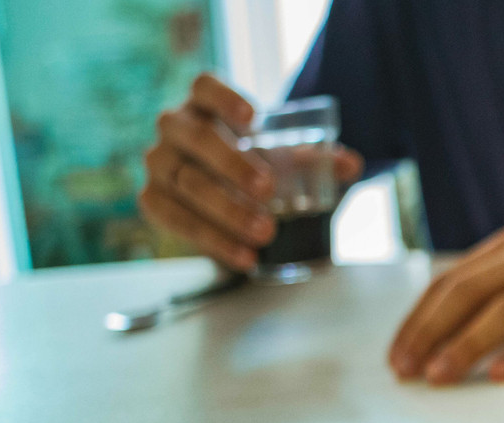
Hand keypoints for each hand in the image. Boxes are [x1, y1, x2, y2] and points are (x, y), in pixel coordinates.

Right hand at [139, 73, 363, 270]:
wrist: (223, 196)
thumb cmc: (255, 163)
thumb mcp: (285, 157)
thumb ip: (316, 158)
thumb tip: (351, 165)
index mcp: (205, 104)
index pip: (205, 86)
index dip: (225, 98)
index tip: (254, 119)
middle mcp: (175, 127)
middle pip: (196, 138)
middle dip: (233, 165)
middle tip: (268, 190)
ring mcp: (158, 162)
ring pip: (184, 182)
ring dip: (227, 210)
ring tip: (266, 233)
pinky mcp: (152, 199)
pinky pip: (175, 218)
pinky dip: (211, 240)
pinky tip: (243, 256)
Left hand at [388, 221, 503, 383]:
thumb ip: (493, 289)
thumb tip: (436, 335)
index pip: (450, 281)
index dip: (418, 320)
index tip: (396, 358)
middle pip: (468, 291)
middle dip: (431, 332)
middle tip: (407, 371)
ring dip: (467, 343)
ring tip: (439, 376)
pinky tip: (497, 376)